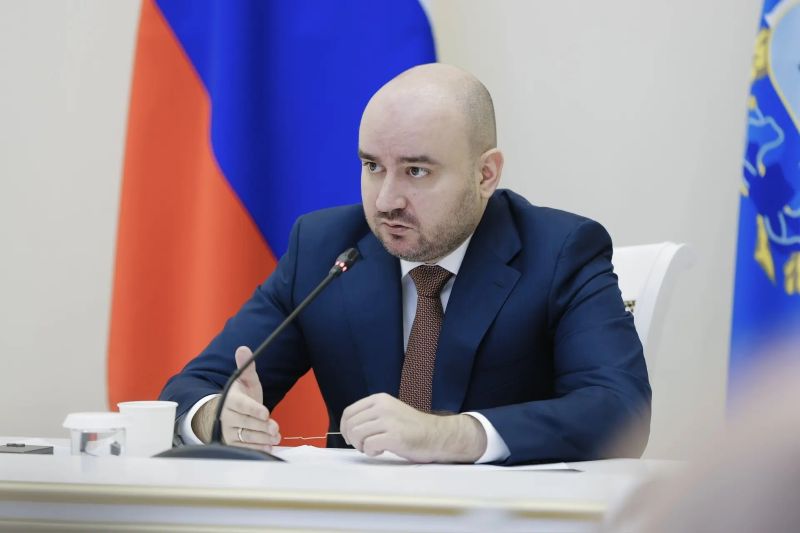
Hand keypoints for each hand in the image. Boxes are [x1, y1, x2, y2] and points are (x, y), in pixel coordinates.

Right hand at [192, 346, 279, 451]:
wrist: (227, 412)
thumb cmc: (241, 395)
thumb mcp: (245, 380)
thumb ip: (246, 367)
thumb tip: (243, 348)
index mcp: (230, 399)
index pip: (241, 405)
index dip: (253, 410)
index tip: (266, 413)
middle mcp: (226, 416)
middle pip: (245, 422)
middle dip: (262, 426)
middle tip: (275, 428)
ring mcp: (227, 430)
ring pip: (245, 436)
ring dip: (262, 438)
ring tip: (276, 437)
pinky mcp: (231, 442)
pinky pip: (243, 447)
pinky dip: (256, 448)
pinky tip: (268, 447)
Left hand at [339, 393, 486, 462]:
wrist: (436, 435)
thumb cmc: (412, 428)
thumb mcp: (390, 412)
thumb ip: (371, 415)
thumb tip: (349, 427)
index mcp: (380, 399)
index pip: (349, 412)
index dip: (344, 428)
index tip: (348, 438)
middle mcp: (382, 407)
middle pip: (351, 424)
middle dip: (353, 440)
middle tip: (364, 446)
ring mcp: (389, 421)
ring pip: (357, 434)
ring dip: (361, 446)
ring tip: (374, 448)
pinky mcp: (394, 436)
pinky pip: (368, 445)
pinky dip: (371, 452)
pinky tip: (381, 451)